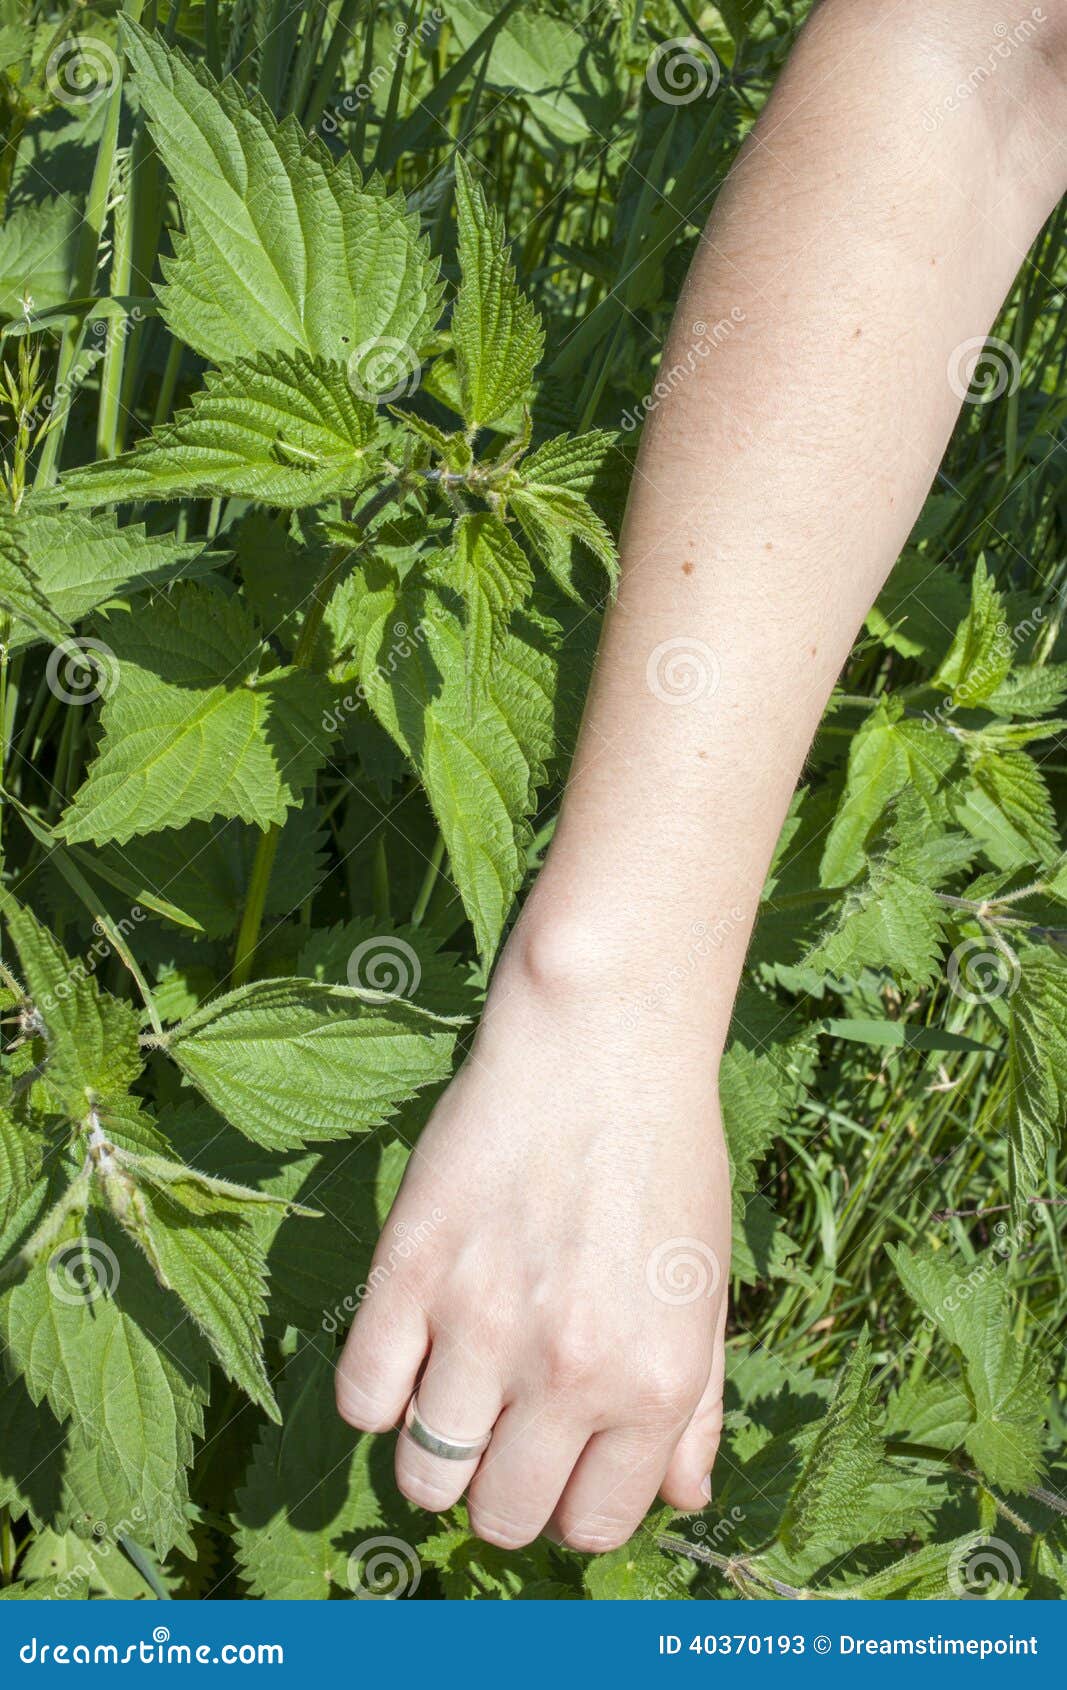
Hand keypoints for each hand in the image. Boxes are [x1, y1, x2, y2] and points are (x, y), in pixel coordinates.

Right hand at [335, 924, 730, 1550]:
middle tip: (503, 1428)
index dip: (570, 1500)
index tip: (559, 1460)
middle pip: (500, 1515)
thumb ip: (698, 1407)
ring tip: (452, 1390)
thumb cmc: (666, 1160)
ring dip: (435, 1449)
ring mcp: (482, 1325)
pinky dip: (377, 1394)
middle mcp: (569, 1375)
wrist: (602, 1045)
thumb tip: (683, 1501)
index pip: (589, 1524)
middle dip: (500, 1488)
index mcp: (652, 1387)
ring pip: (424, 1474)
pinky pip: (361, 1396)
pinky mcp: (410, 1270)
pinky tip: (408, 1349)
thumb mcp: (707, 1290)